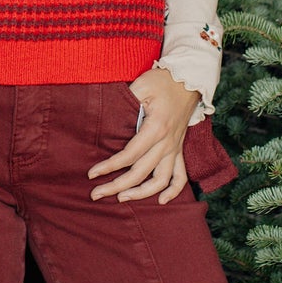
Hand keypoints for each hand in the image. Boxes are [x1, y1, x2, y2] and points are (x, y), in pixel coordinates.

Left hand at [88, 66, 200, 204]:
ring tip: (122, 199)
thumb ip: (125, 101)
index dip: (109, 167)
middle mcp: (167, 143)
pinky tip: (161, 201)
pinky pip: (180, 176)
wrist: (189, 80)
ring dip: (142, 194)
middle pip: (140, 173)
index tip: (92, 174)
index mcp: (156, 128)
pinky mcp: (179, 149)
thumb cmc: (162, 82)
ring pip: (161, 180)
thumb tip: (105, 115)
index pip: (129, 155)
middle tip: (96, 194)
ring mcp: (174, 148)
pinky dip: (173, 191)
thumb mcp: (141, 86)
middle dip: (116, 186)